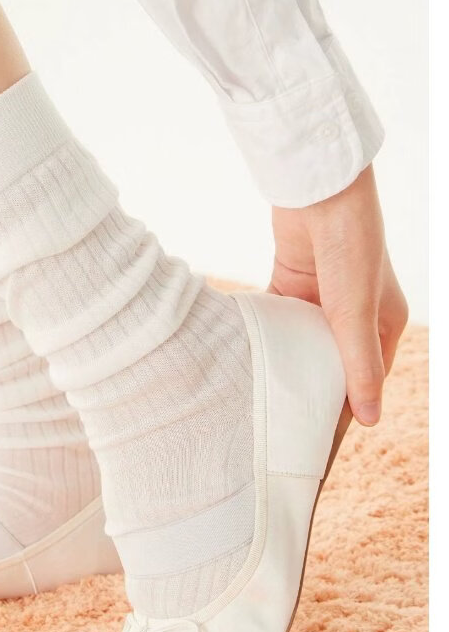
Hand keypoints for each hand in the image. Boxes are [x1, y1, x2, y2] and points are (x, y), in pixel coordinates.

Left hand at [268, 166, 407, 426]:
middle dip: (310, 390)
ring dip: (285, 364)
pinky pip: (279, 320)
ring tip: (262, 401)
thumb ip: (359, 365)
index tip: (320, 441)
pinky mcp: (291, 284)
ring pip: (301, 344)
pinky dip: (267, 336)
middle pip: (330, 364)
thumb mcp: (356, 311)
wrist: (319, 190)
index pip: (365, 379)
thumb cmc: (351, 245)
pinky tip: (249, 360)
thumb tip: (370, 418)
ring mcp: (321, 300)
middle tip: (283, 427)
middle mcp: (354, 315)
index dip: (345, 409)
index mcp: (383, 324)